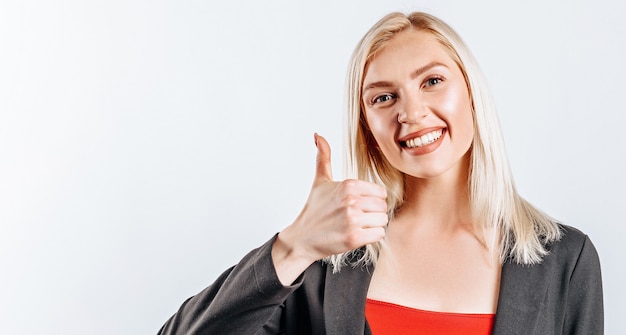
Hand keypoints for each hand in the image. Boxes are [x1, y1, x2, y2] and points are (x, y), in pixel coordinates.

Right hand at [272, 134, 387, 284]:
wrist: (302, 238)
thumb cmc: (314, 209)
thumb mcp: (320, 181)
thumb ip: (323, 157)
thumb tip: (317, 135)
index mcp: (349, 184)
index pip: (380, 192)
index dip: (371, 200)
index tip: (357, 205)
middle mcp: (352, 200)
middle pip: (383, 206)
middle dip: (373, 213)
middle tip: (356, 217)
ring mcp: (353, 219)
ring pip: (383, 220)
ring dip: (373, 225)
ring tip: (356, 226)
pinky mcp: (354, 237)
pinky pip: (379, 234)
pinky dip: (371, 236)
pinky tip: (357, 235)